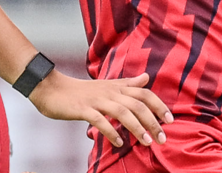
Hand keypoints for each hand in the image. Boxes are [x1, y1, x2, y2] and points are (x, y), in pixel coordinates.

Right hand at [28, 70, 172, 148]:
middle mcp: (109, 92)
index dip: (159, 105)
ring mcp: (95, 100)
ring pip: (122, 112)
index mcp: (116, 87)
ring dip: (137, 128)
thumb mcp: (106, 85)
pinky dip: (111, 131)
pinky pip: (99, 120)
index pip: (143, 93)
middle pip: (137, 104)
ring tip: (147, 142)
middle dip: (153, 121)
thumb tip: (146, 78)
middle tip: (162, 138)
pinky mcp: (82, 109)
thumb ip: (128, 83)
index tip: (170, 120)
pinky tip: (118, 142)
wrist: (51, 88)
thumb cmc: (80, 91)